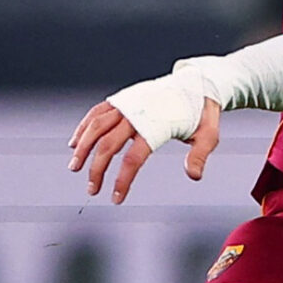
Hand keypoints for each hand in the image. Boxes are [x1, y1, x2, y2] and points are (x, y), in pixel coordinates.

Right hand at [67, 94, 222, 203]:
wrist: (197, 83)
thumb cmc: (202, 112)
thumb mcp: (208, 134)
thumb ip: (199, 155)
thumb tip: (193, 175)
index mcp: (156, 125)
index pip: (133, 158)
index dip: (122, 180)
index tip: (116, 198)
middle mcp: (137, 113)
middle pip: (108, 144)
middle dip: (97, 169)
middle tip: (92, 190)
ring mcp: (127, 104)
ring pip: (96, 126)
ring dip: (83, 147)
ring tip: (74, 166)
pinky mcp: (122, 98)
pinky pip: (97, 112)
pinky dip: (84, 127)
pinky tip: (75, 142)